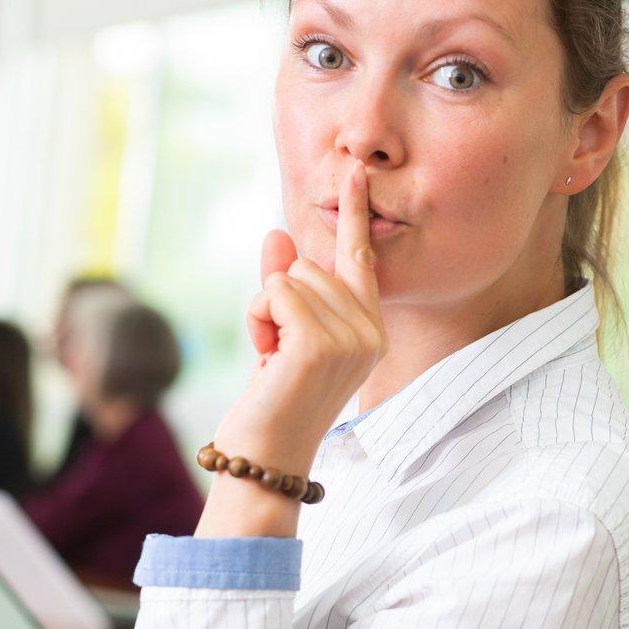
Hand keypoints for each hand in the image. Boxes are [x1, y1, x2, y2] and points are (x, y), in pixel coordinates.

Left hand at [202, 161, 386, 535]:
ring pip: (288, 277)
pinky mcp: (320, 344)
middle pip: (308, 266)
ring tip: (274, 360)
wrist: (266, 456)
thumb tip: (276, 234)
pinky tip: (267, 359)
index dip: (353, 215)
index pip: (360, 260)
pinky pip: (274, 293)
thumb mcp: (281, 334)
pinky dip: (257, 321)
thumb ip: (283, 286)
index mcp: (370, 331)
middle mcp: (370, 332)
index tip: (353, 172)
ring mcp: (350, 338)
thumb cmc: (274, 401)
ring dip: (264, 314)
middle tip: (278, 353)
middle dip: (277, 301)